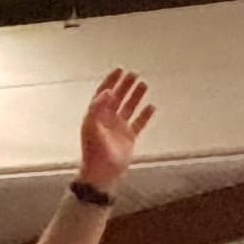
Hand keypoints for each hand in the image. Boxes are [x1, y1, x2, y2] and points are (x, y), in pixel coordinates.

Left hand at [76, 69, 152, 192]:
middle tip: (134, 74)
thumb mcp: (91, 126)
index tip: (120, 70)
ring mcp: (119, 128)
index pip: (104, 93)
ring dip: (136, 96)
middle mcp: (107, 119)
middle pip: (118, 97)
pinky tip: (152, 106)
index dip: (111, 81)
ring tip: (144, 84)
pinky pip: (139, 123)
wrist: (102, 173)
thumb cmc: (94, 151)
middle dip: (125, 85)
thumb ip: (97, 107)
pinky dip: (145, 115)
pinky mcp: (129, 138)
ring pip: (129, 107)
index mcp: (96, 115)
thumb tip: (108, 91)